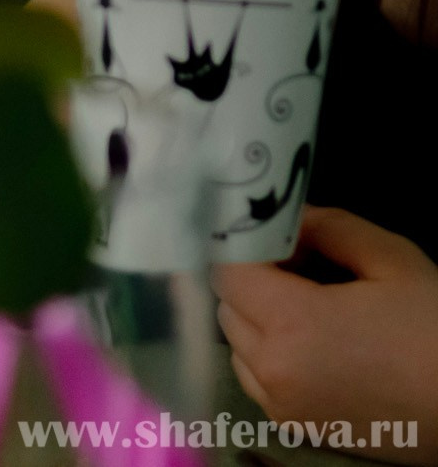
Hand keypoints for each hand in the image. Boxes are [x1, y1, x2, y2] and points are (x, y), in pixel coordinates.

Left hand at [214, 206, 437, 463]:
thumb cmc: (437, 331)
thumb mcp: (393, 261)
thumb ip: (328, 228)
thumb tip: (285, 219)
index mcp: (292, 324)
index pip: (227, 272)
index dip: (246, 250)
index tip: (274, 241)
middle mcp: (272, 370)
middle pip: (229, 307)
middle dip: (254, 282)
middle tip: (299, 271)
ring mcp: (281, 405)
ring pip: (237, 345)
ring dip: (257, 321)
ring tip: (311, 312)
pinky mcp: (296, 427)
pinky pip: (256, 379)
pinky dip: (269, 358)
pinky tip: (314, 348)